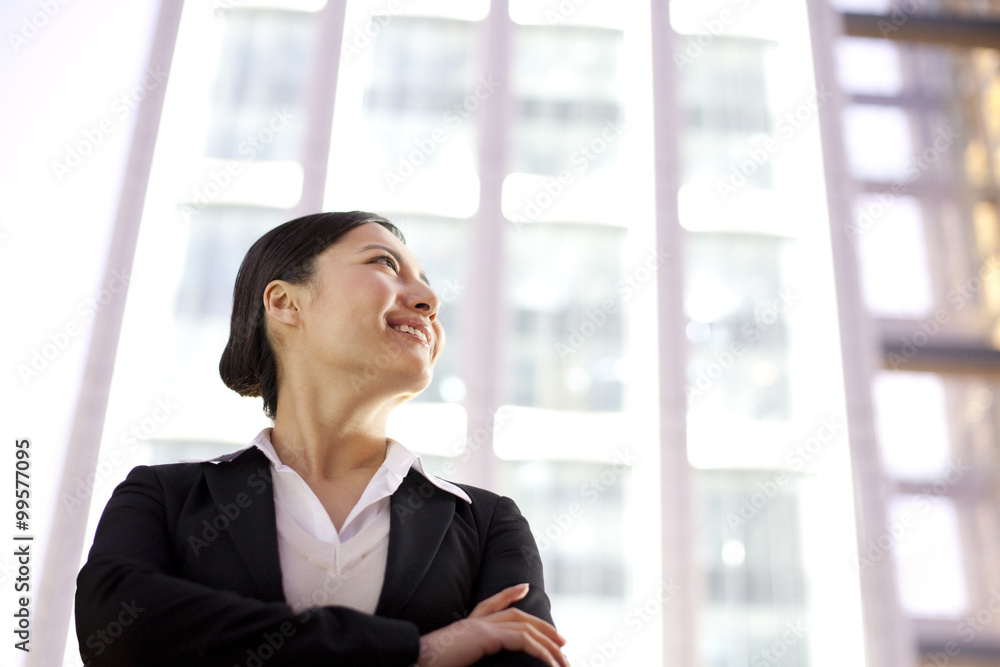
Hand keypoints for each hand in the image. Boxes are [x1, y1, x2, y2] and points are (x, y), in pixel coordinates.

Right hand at [417, 583, 568, 666]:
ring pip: (525, 629)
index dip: (509, 593)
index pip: (491, 602)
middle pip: (516, 615)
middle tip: (562, 641)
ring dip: (548, 645)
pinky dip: (541, 651)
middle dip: (542, 627)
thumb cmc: (432, 662)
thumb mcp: (457, 654)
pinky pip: (522, 640)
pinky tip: (550, 662)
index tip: (524, 587)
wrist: (416, 661)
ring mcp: (481, 626)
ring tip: (563, 660)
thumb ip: (469, 650)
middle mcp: (476, 620)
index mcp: (467, 624)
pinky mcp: (486, 636)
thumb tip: (475, 654)